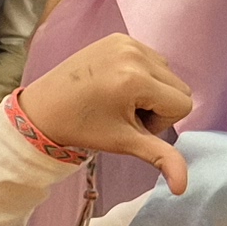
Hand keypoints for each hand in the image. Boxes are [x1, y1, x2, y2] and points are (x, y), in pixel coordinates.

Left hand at [15, 33, 195, 193]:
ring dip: (151, 90)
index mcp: (137, 79)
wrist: (43, 108)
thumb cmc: (82, 128)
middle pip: (178, 87)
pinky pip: (150, 58)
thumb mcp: (124, 142)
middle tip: (124, 113)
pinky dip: (141, 74)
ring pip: (167, 73)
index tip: (132, 124)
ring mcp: (126, 41)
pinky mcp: (118, 37)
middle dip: (158, 106)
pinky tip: (115, 85)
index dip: (160, 122)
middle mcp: (135, 54)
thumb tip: (183, 188)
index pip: (183, 104)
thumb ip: (161, 158)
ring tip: (118, 100)